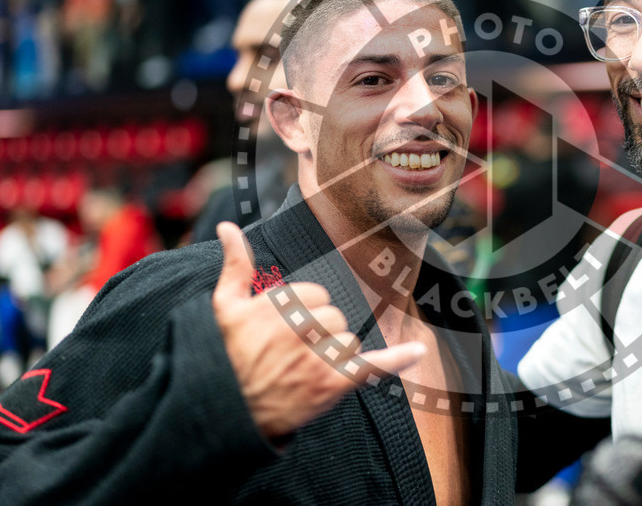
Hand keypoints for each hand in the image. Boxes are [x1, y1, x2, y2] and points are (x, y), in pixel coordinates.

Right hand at [213, 222, 424, 438]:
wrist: (226, 413)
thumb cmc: (223, 356)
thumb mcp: (223, 307)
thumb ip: (236, 265)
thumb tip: (227, 227)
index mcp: (278, 306)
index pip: (315, 294)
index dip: (301, 311)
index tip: (283, 329)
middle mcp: (299, 330)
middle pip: (334, 317)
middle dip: (319, 332)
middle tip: (291, 353)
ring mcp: (316, 358)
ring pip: (348, 341)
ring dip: (334, 354)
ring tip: (304, 369)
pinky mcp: (330, 385)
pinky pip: (370, 367)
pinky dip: (396, 360)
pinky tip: (418, 351)